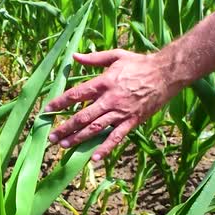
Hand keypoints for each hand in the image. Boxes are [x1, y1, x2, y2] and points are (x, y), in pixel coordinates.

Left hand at [45, 49, 181, 161]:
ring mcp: (121, 112)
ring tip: (64, 146)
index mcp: (104, 82)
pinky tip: (94, 158)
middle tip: (51, 137)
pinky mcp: (132, 121)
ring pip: (95, 128)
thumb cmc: (140, 63)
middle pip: (82, 116)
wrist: (167, 73)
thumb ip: (94, 59)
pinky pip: (116, 137)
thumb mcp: (116, 56)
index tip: (47, 109)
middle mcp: (110, 99)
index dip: (60, 102)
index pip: (76, 94)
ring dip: (78, 139)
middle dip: (65, 128)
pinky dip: (105, 148)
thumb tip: (74, 56)